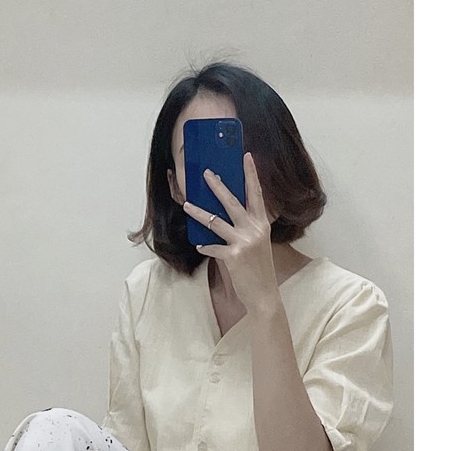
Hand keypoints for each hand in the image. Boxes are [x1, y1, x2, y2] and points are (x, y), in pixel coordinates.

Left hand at [183, 152, 278, 314]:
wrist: (264, 294)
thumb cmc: (258, 269)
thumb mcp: (258, 244)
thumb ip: (246, 228)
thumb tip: (224, 215)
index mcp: (262, 224)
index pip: (256, 194)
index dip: (251, 174)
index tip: (246, 156)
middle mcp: (255, 229)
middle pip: (233, 202)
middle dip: (218, 185)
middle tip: (207, 173)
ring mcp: (244, 242)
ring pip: (216, 222)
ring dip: (199, 213)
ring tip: (187, 205)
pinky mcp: (233, 256)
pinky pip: (212, 247)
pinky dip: (205, 247)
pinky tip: (199, 246)